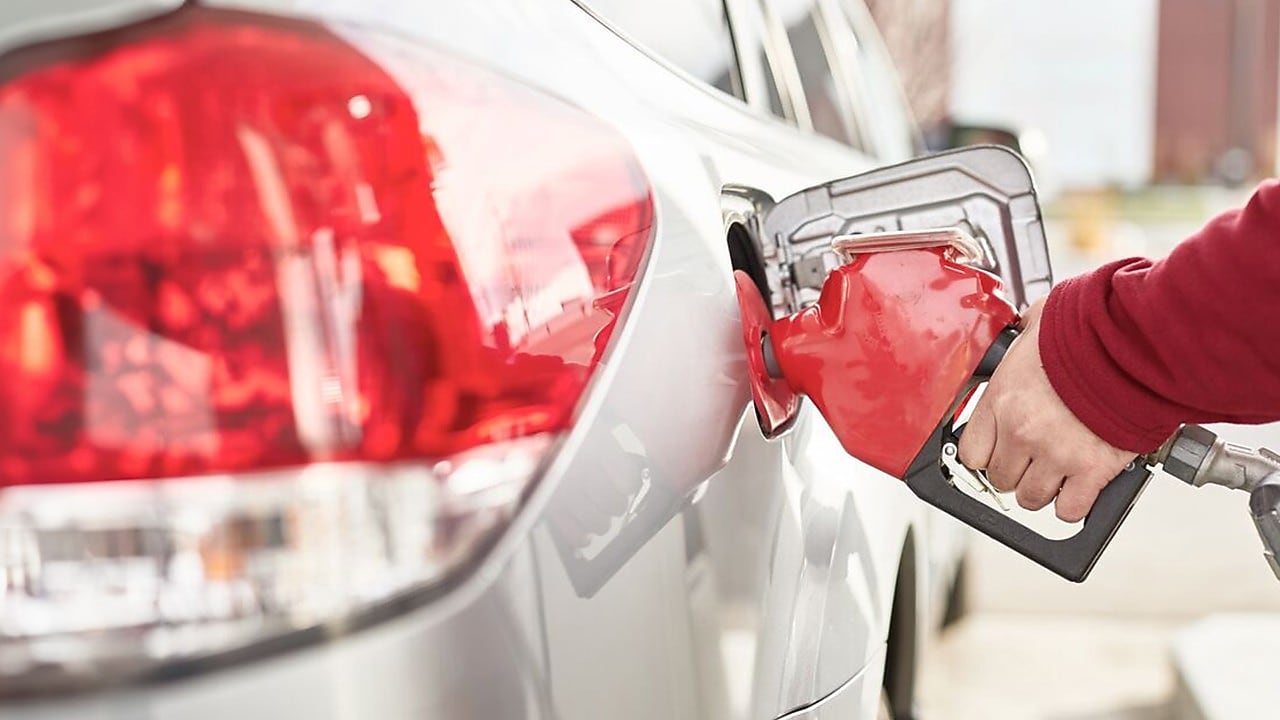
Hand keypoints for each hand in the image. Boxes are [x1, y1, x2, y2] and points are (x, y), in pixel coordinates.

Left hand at [958, 299, 1135, 521]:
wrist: (1135, 343)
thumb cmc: (1089, 330)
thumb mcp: (1038, 324)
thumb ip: (1024, 337)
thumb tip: (1026, 328)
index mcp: (1002, 399)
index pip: (972, 453)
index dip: (987, 454)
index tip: (999, 451)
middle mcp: (1021, 432)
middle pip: (1001, 479)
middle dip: (1017, 471)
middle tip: (1034, 458)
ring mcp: (1055, 454)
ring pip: (1032, 499)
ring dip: (1043, 490)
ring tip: (1057, 472)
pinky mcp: (1092, 470)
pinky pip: (1070, 510)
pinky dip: (1074, 504)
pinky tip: (1079, 487)